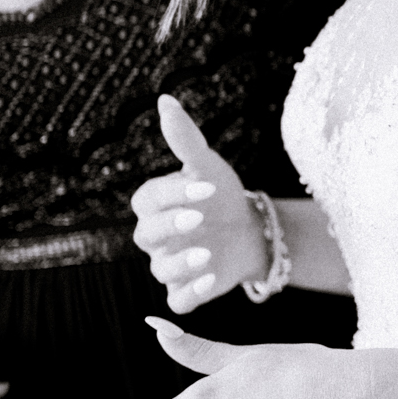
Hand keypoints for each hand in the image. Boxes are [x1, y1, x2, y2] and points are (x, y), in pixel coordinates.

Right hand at [131, 94, 264, 314]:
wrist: (250, 230)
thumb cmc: (219, 194)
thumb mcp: (206, 164)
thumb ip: (184, 137)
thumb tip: (165, 99)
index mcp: (154, 204)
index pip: (150, 199)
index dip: (174, 193)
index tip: (206, 185)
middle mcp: (156, 237)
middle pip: (147, 235)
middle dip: (171, 226)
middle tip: (199, 216)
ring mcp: (169, 265)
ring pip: (161, 269)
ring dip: (181, 263)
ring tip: (207, 252)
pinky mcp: (186, 291)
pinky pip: (178, 299)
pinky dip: (190, 292)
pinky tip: (210, 278)